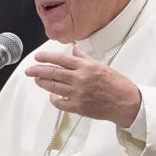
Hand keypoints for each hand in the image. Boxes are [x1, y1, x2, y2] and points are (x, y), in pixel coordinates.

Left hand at [25, 45, 141, 127]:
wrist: (126, 102)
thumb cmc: (116, 84)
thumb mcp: (101, 65)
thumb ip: (84, 58)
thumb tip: (74, 48)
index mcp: (86, 67)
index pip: (60, 59)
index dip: (46, 58)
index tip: (38, 57)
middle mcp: (80, 79)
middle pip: (53, 73)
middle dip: (38, 71)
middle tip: (30, 70)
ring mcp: (78, 94)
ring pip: (54, 87)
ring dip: (43, 83)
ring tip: (37, 80)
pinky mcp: (78, 107)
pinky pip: (60, 103)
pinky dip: (54, 99)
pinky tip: (52, 95)